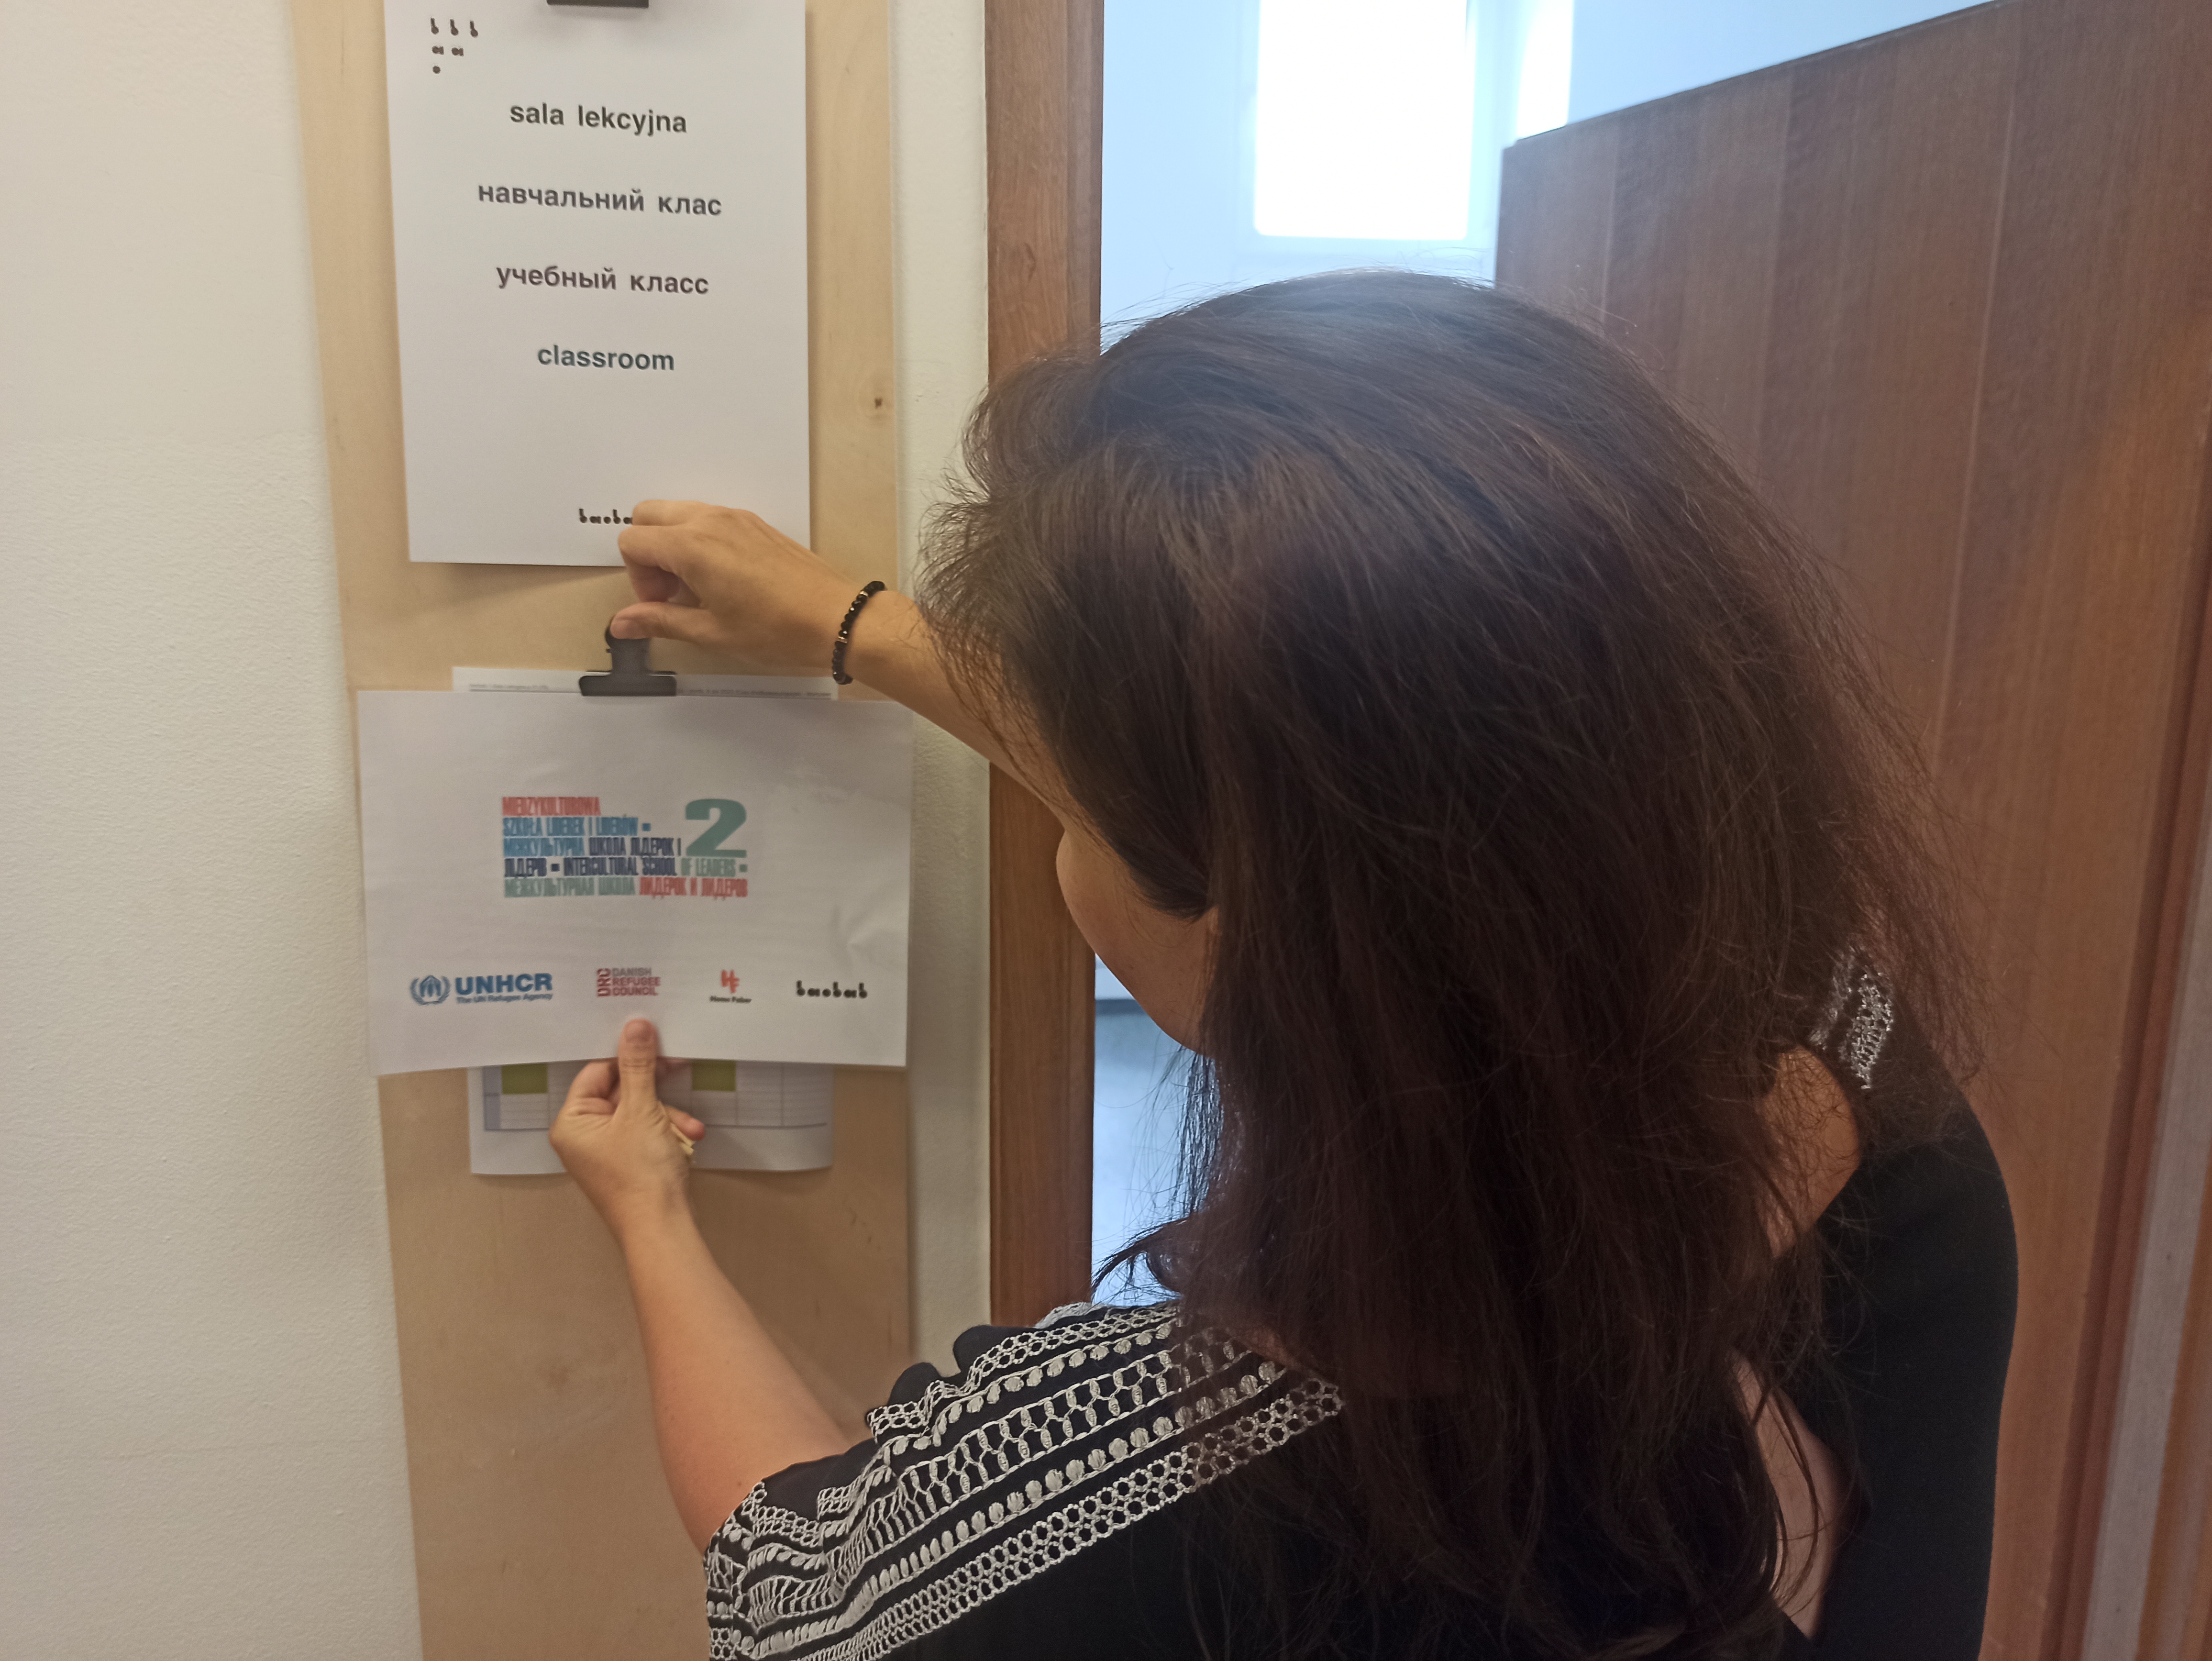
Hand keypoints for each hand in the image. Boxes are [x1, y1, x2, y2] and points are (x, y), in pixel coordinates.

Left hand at [551, 1019, 709, 1238]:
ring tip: (689, 1129)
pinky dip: (667, 1133)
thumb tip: (635, 1026)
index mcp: (572, 1122)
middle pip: (622, 1092)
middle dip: (657, 1094)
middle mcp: (582, 1136)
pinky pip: (646, 1133)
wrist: (662, 1228)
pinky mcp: (627, 1163)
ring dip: (668, 1116)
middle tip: (679, 1075)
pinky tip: (687, 1140)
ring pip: (640, 1113)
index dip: (629, 1060)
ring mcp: (605, 1151)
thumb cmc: (642, 1175)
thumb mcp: (642, 1111)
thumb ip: (639, 1066)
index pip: (598, 1072)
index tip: (658, 1047)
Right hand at [613, 500, 870, 672]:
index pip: (633, 541)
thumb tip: (623, 623)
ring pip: (680, 514)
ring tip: (697, 589)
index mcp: (693, 545)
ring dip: (674, 545)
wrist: (837, 619)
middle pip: (649, 515)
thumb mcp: (712, 632)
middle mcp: (711, 521)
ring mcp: (737, 518)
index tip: (660, 604)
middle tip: (670, 593)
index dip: (637, 577)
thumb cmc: (780, 628)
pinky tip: (722, 580)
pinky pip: (711, 520)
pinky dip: (701, 541)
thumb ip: (661, 621)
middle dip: (648, 553)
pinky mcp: (756, 524)